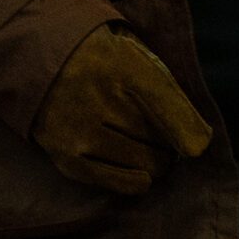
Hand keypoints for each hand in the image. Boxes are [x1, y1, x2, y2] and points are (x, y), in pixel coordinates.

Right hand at [30, 28, 212, 195]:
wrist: (41, 61)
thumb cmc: (105, 61)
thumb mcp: (139, 56)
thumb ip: (168, 92)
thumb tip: (197, 142)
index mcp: (123, 63)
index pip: (166, 105)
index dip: (189, 132)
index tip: (197, 146)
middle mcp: (98, 98)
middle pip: (159, 141)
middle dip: (170, 145)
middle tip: (165, 139)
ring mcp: (79, 130)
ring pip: (142, 164)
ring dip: (155, 162)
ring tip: (150, 149)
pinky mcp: (65, 155)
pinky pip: (115, 181)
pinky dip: (135, 181)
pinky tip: (141, 175)